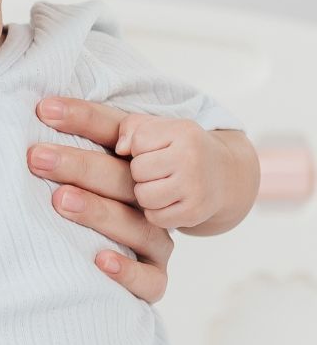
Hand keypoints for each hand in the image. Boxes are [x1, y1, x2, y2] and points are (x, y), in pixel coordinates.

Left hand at [28, 97, 174, 301]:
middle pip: (120, 177)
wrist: (124, 254)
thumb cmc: (75, 200)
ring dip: (97, 212)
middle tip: (37, 158)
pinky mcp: (155, 276)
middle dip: (78, 165)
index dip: (80, 118)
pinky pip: (150, 278)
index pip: (111, 132)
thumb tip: (1, 114)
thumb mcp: (67, 168)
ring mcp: (154, 238)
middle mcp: (146, 198)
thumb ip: (52, 147)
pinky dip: (127, 271)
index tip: (43, 110)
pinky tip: (99, 261)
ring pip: (136, 225)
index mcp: (130, 162)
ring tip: (60, 201)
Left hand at [115, 114, 229, 228]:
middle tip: (156, 171)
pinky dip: (156, 212)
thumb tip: (121, 149)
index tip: (155, 150)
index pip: (138, 142)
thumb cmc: (179, 147)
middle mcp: (192, 160)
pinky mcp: (195, 213)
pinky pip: (155, 218)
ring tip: (159, 185)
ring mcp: (196, 188)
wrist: (223, 174)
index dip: (139, 148)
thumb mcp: (160, 127)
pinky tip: (167, 201)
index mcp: (184, 132)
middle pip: (138, 170)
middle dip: (140, 172)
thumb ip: (131, 126)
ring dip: (145, 193)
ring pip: (143, 196)